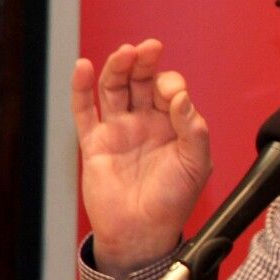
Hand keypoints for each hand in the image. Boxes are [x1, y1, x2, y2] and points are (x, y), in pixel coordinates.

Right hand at [72, 40, 211, 276]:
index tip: (173, 94)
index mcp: (174, 125)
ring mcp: (119, 130)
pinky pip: (85, 111)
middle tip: (149, 47)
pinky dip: (82, 88)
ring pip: (115, 89)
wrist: (143, 232)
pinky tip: (84, 67)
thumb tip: (183, 98)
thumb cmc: (174, 201)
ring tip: (124, 52)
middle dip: (145, 63)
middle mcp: (146, 122)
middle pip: (142, 81)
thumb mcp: (197, 164)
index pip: (171, 91)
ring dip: (118, 68)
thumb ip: (194, 130)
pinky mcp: (95, 142)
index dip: (172, 85)